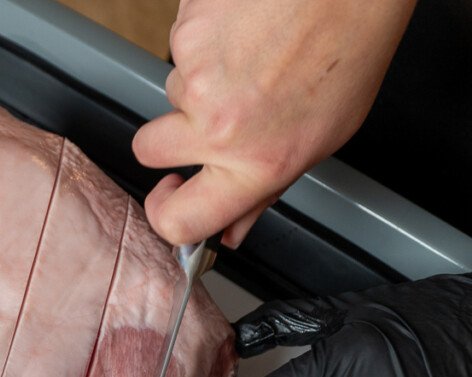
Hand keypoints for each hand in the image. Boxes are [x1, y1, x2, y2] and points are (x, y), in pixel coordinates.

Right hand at [132, 0, 415, 246]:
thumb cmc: (347, 48)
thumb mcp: (321, 138)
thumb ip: (265, 189)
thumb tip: (232, 226)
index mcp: (257, 163)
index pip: (179, 220)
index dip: (165, 213)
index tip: (171, 197)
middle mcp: (221, 125)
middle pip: (148, 149)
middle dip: (167, 136)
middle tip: (205, 115)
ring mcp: (197, 77)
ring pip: (172, 90)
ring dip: (201, 78)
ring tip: (250, 56)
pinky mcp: (185, 33)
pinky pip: (179, 47)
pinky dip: (205, 40)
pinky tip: (243, 30)